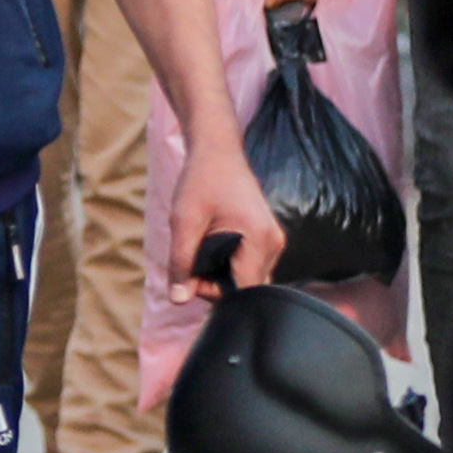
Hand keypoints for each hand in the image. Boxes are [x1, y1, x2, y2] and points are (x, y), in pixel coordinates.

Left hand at [159, 153, 286, 383]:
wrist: (217, 151)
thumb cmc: (201, 181)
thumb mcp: (183, 223)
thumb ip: (181, 263)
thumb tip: (179, 300)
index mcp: (259, 240)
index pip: (244, 292)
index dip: (215, 294)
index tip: (192, 277)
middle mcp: (274, 244)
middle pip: (247, 289)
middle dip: (215, 285)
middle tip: (191, 262)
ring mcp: (273, 242)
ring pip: (248, 280)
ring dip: (221, 276)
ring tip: (201, 249)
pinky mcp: (267, 240)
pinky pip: (250, 268)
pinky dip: (229, 266)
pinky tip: (213, 248)